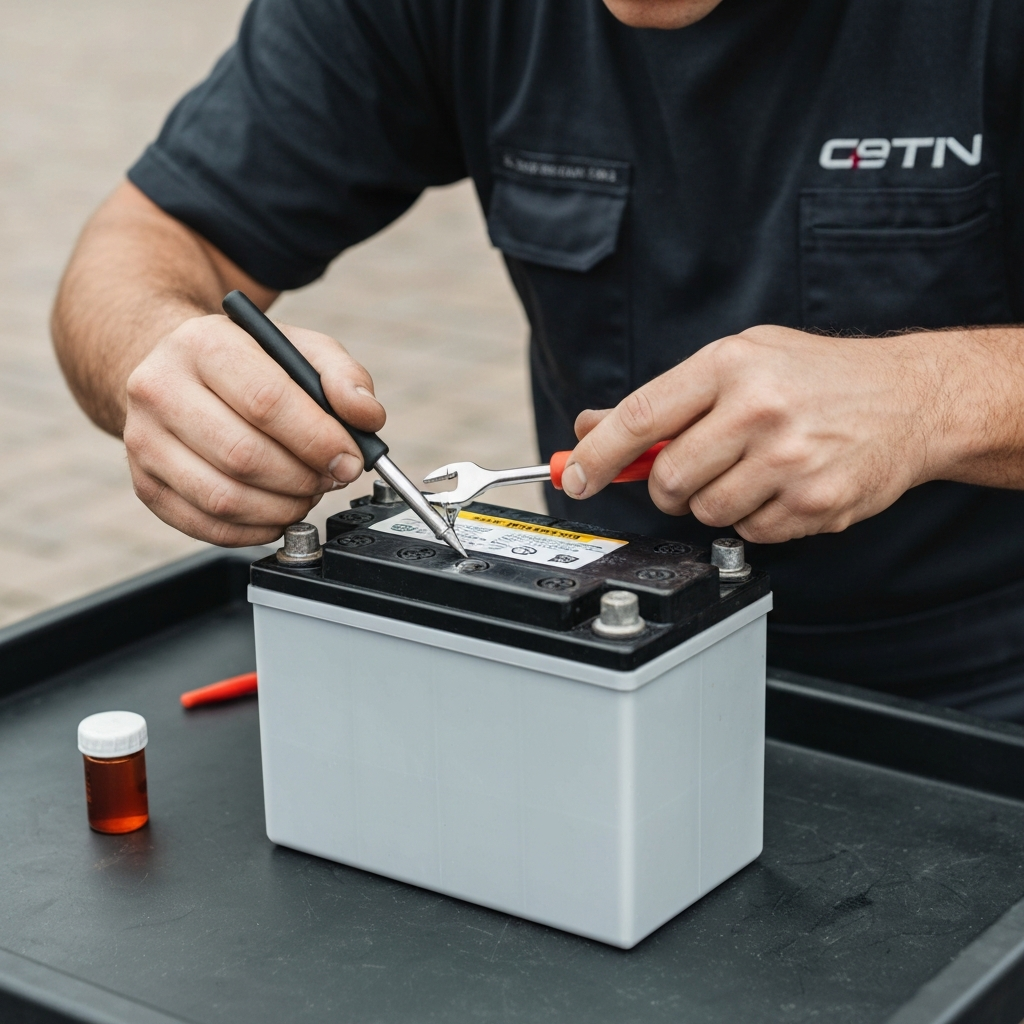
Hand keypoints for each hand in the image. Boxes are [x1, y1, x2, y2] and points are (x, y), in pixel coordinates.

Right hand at [123, 313, 384, 544]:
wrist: (178, 372)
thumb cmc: (249, 364)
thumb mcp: (301, 350)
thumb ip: (344, 378)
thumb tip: (366, 417)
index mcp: (203, 344)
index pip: (265, 401)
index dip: (318, 440)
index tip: (350, 459)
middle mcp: (160, 389)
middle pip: (244, 455)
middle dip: (303, 478)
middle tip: (329, 478)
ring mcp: (143, 440)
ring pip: (224, 498)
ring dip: (282, 508)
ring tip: (305, 492)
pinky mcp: (145, 484)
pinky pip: (207, 525)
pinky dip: (255, 529)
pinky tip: (276, 512)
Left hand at [560, 325, 939, 543]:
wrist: (912, 399)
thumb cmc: (818, 377)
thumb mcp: (741, 361)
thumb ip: (666, 398)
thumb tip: (592, 427)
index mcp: (730, 365)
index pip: (640, 417)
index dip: (597, 455)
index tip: (575, 478)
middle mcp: (758, 409)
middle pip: (668, 479)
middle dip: (667, 487)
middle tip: (689, 473)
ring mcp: (789, 459)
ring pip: (706, 513)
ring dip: (713, 503)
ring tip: (750, 471)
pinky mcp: (814, 502)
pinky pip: (750, 533)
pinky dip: (754, 519)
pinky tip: (781, 487)